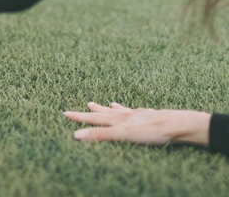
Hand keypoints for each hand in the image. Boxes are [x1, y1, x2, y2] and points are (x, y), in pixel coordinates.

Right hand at [65, 101, 210, 146]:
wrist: (173, 124)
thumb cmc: (149, 130)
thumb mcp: (122, 135)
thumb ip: (100, 135)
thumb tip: (77, 135)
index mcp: (116, 120)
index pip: (93, 119)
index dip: (79, 117)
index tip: (65, 113)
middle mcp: (123, 115)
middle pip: (103, 113)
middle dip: (90, 112)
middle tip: (81, 107)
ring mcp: (135, 115)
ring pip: (117, 111)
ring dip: (108, 109)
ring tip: (103, 103)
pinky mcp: (146, 117)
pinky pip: (132, 111)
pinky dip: (126, 109)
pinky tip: (127, 108)